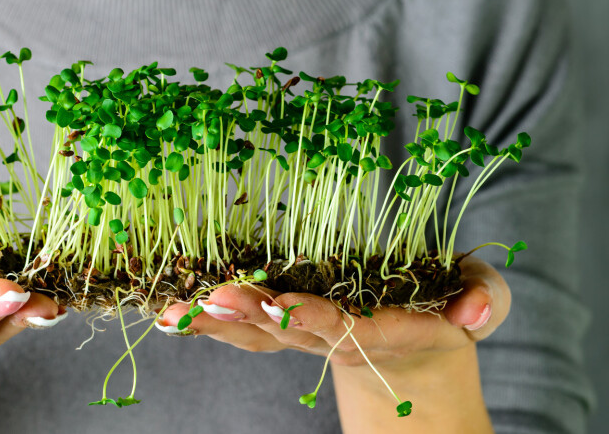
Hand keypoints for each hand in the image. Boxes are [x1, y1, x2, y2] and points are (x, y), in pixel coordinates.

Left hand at [156, 255, 508, 370]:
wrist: (416, 352)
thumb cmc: (448, 308)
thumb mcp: (480, 299)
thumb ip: (484, 301)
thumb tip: (473, 311)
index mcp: (381, 328)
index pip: (344, 325)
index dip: (313, 316)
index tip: (282, 305)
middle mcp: (332, 335)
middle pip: (285, 330)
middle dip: (248, 314)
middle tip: (212, 297)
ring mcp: (300, 335)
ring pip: (252, 333)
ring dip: (213, 321)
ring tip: (174, 310)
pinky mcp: (281, 327)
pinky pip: (238, 328)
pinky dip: (204, 321)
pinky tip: (165, 313)